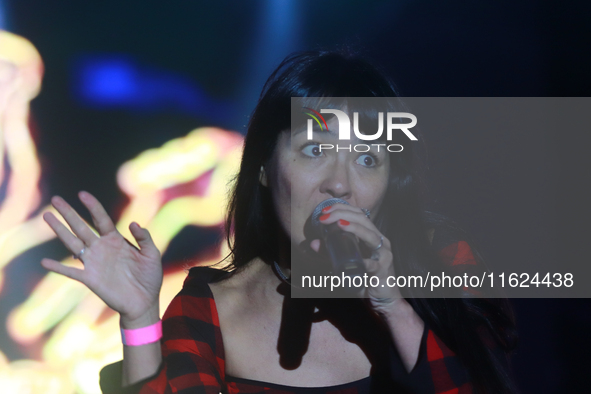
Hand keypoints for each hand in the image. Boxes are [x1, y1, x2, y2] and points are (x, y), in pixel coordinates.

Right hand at [41, 191, 162, 324]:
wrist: (145, 302)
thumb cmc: (150, 277)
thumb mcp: (152, 254)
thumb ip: (144, 238)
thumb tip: (132, 223)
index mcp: (116, 240)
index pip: (101, 220)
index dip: (93, 206)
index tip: (82, 194)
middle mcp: (102, 249)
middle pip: (82, 227)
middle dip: (69, 213)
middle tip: (56, 199)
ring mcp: (94, 263)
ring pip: (73, 243)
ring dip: (60, 231)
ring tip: (47, 216)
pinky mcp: (90, 279)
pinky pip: (71, 272)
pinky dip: (58, 268)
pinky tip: (45, 262)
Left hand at [312, 203, 401, 309]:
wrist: (383, 300)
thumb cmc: (363, 279)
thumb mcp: (343, 263)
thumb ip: (329, 254)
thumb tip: (313, 244)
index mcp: (372, 236)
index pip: (359, 214)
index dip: (342, 208)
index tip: (325, 210)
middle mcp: (380, 241)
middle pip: (364, 220)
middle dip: (343, 214)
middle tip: (325, 216)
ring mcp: (384, 255)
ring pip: (371, 236)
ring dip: (355, 229)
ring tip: (339, 224)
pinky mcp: (383, 271)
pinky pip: (373, 265)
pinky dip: (365, 262)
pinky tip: (358, 260)